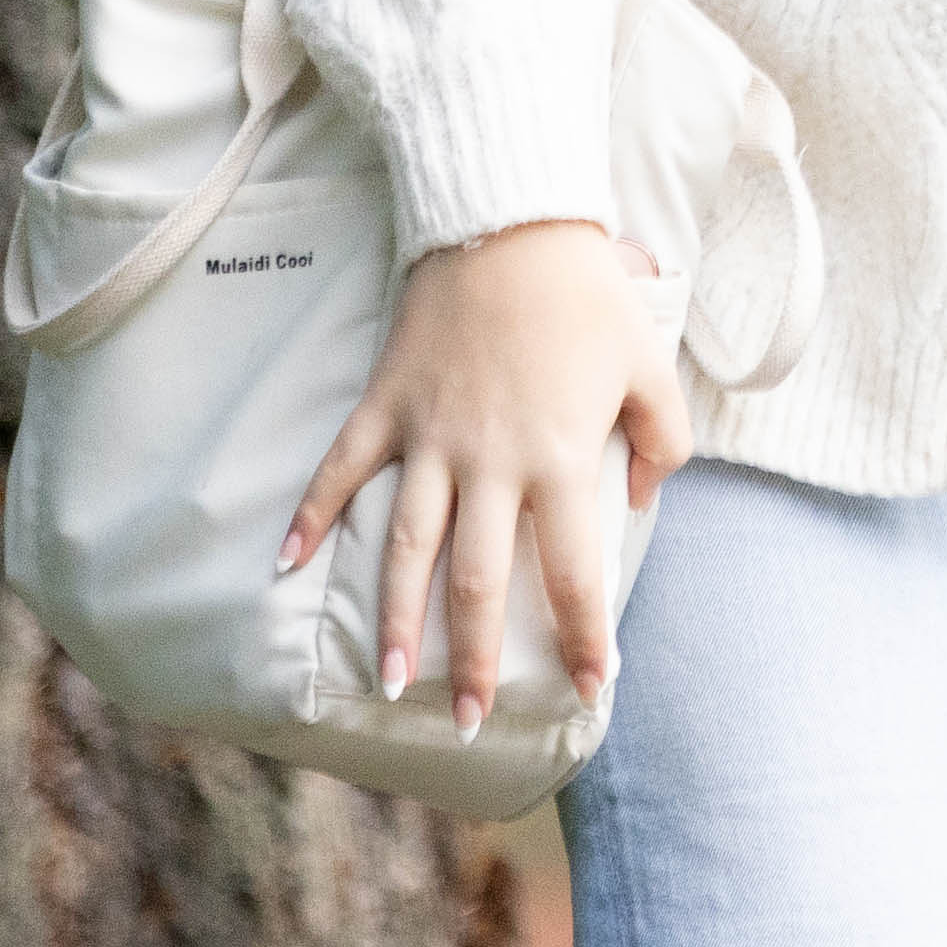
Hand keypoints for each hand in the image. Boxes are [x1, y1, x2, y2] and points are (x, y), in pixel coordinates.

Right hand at [288, 217, 679, 737]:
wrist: (511, 225)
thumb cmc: (591, 298)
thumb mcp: (652, 367)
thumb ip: (661, 441)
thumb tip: (641, 500)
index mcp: (560, 459)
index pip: (574, 569)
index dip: (584, 634)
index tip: (592, 686)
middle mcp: (489, 463)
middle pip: (477, 581)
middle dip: (476, 659)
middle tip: (470, 721)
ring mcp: (428, 438)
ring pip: (405, 547)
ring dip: (394, 619)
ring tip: (388, 681)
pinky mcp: (384, 408)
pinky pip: (340, 473)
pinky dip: (310, 518)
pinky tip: (286, 567)